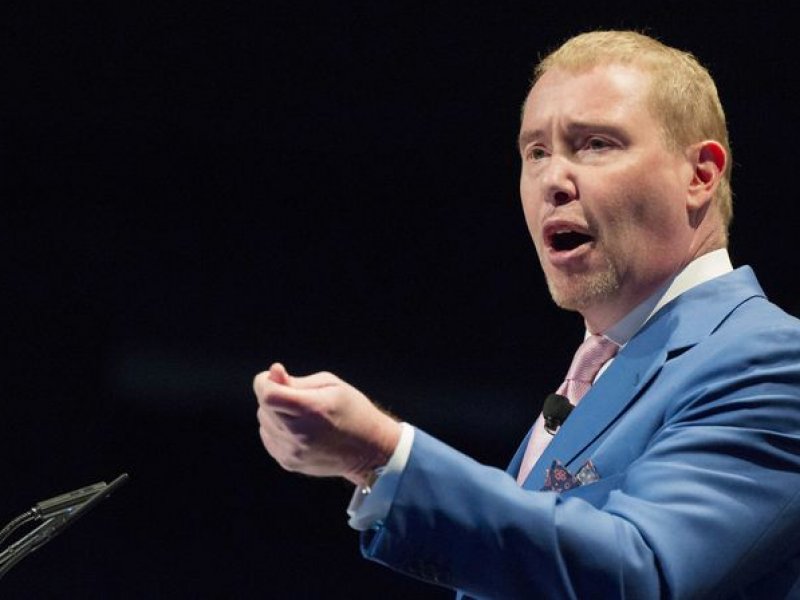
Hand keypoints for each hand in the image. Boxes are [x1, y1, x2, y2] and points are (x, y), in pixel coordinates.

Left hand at [254, 363, 401, 485]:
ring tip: (302, 415)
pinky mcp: (289, 462)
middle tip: (299, 397)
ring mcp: (293, 452)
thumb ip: (298, 380)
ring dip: (275, 413)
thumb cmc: (353, 410)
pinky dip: (277, 429)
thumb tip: (272, 372)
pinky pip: (268, 437)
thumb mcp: (332, 385)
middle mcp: (300, 434)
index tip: (276, 377)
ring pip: (264, 422)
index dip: (265, 381)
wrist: (369, 449)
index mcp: (313, 410)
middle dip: (274, 396)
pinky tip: (298, 429)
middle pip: (264, 407)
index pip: (268, 395)